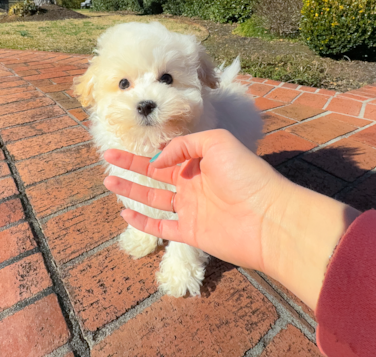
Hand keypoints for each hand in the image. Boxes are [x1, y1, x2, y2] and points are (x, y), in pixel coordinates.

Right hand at [103, 129, 359, 309]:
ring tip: (109, 180)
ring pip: (153, 199)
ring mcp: (191, 209)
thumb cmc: (247, 175)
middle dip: (131, 166)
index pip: (168, 155)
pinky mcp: (191, 232)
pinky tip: (125, 212)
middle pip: (155, 175)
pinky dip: (143, 221)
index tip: (125, 145)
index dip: (146, 150)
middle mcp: (193, 184)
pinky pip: (161, 226)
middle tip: (107, 159)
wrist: (269, 218)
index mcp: (200, 162)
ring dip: (131, 190)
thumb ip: (183, 145)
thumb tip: (157, 161)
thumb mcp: (217, 142)